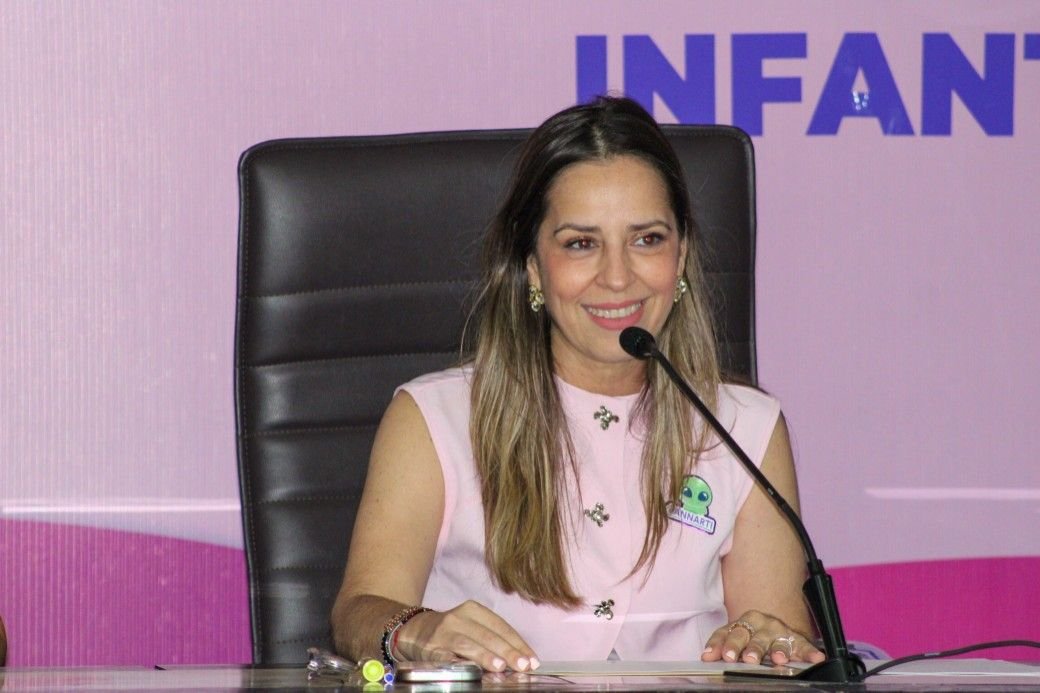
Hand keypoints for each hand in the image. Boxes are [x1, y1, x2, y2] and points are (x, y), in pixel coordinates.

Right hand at [394, 600, 539, 672]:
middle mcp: (459, 617)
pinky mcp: (432, 649)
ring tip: (501, 667)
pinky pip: (447, 657)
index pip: (501, 627)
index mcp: (473, 610)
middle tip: (522, 665)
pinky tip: (471, 670)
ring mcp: (444, 633)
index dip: (518, 643)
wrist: (415, 631)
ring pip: (468, 644)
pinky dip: (460, 663)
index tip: (532, 660)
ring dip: (486, 656)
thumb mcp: (473, 627)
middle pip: (487, 635)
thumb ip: (494, 639)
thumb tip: (522, 659)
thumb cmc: (453, 632)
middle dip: (508, 651)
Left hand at [701, 610, 824, 665]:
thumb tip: (706, 658)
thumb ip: (721, 646)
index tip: (722, 656)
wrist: (774, 626)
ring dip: (779, 650)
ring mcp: (780, 632)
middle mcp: (762, 625)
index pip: (730, 633)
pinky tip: (815, 658)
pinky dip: (810, 652)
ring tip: (779, 659)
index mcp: (743, 623)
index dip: (724, 644)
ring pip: (778, 641)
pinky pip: (805, 646)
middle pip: (754, 637)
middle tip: (749, 659)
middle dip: (751, 648)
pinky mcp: (797, 640)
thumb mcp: (736, 637)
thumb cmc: (751, 635)